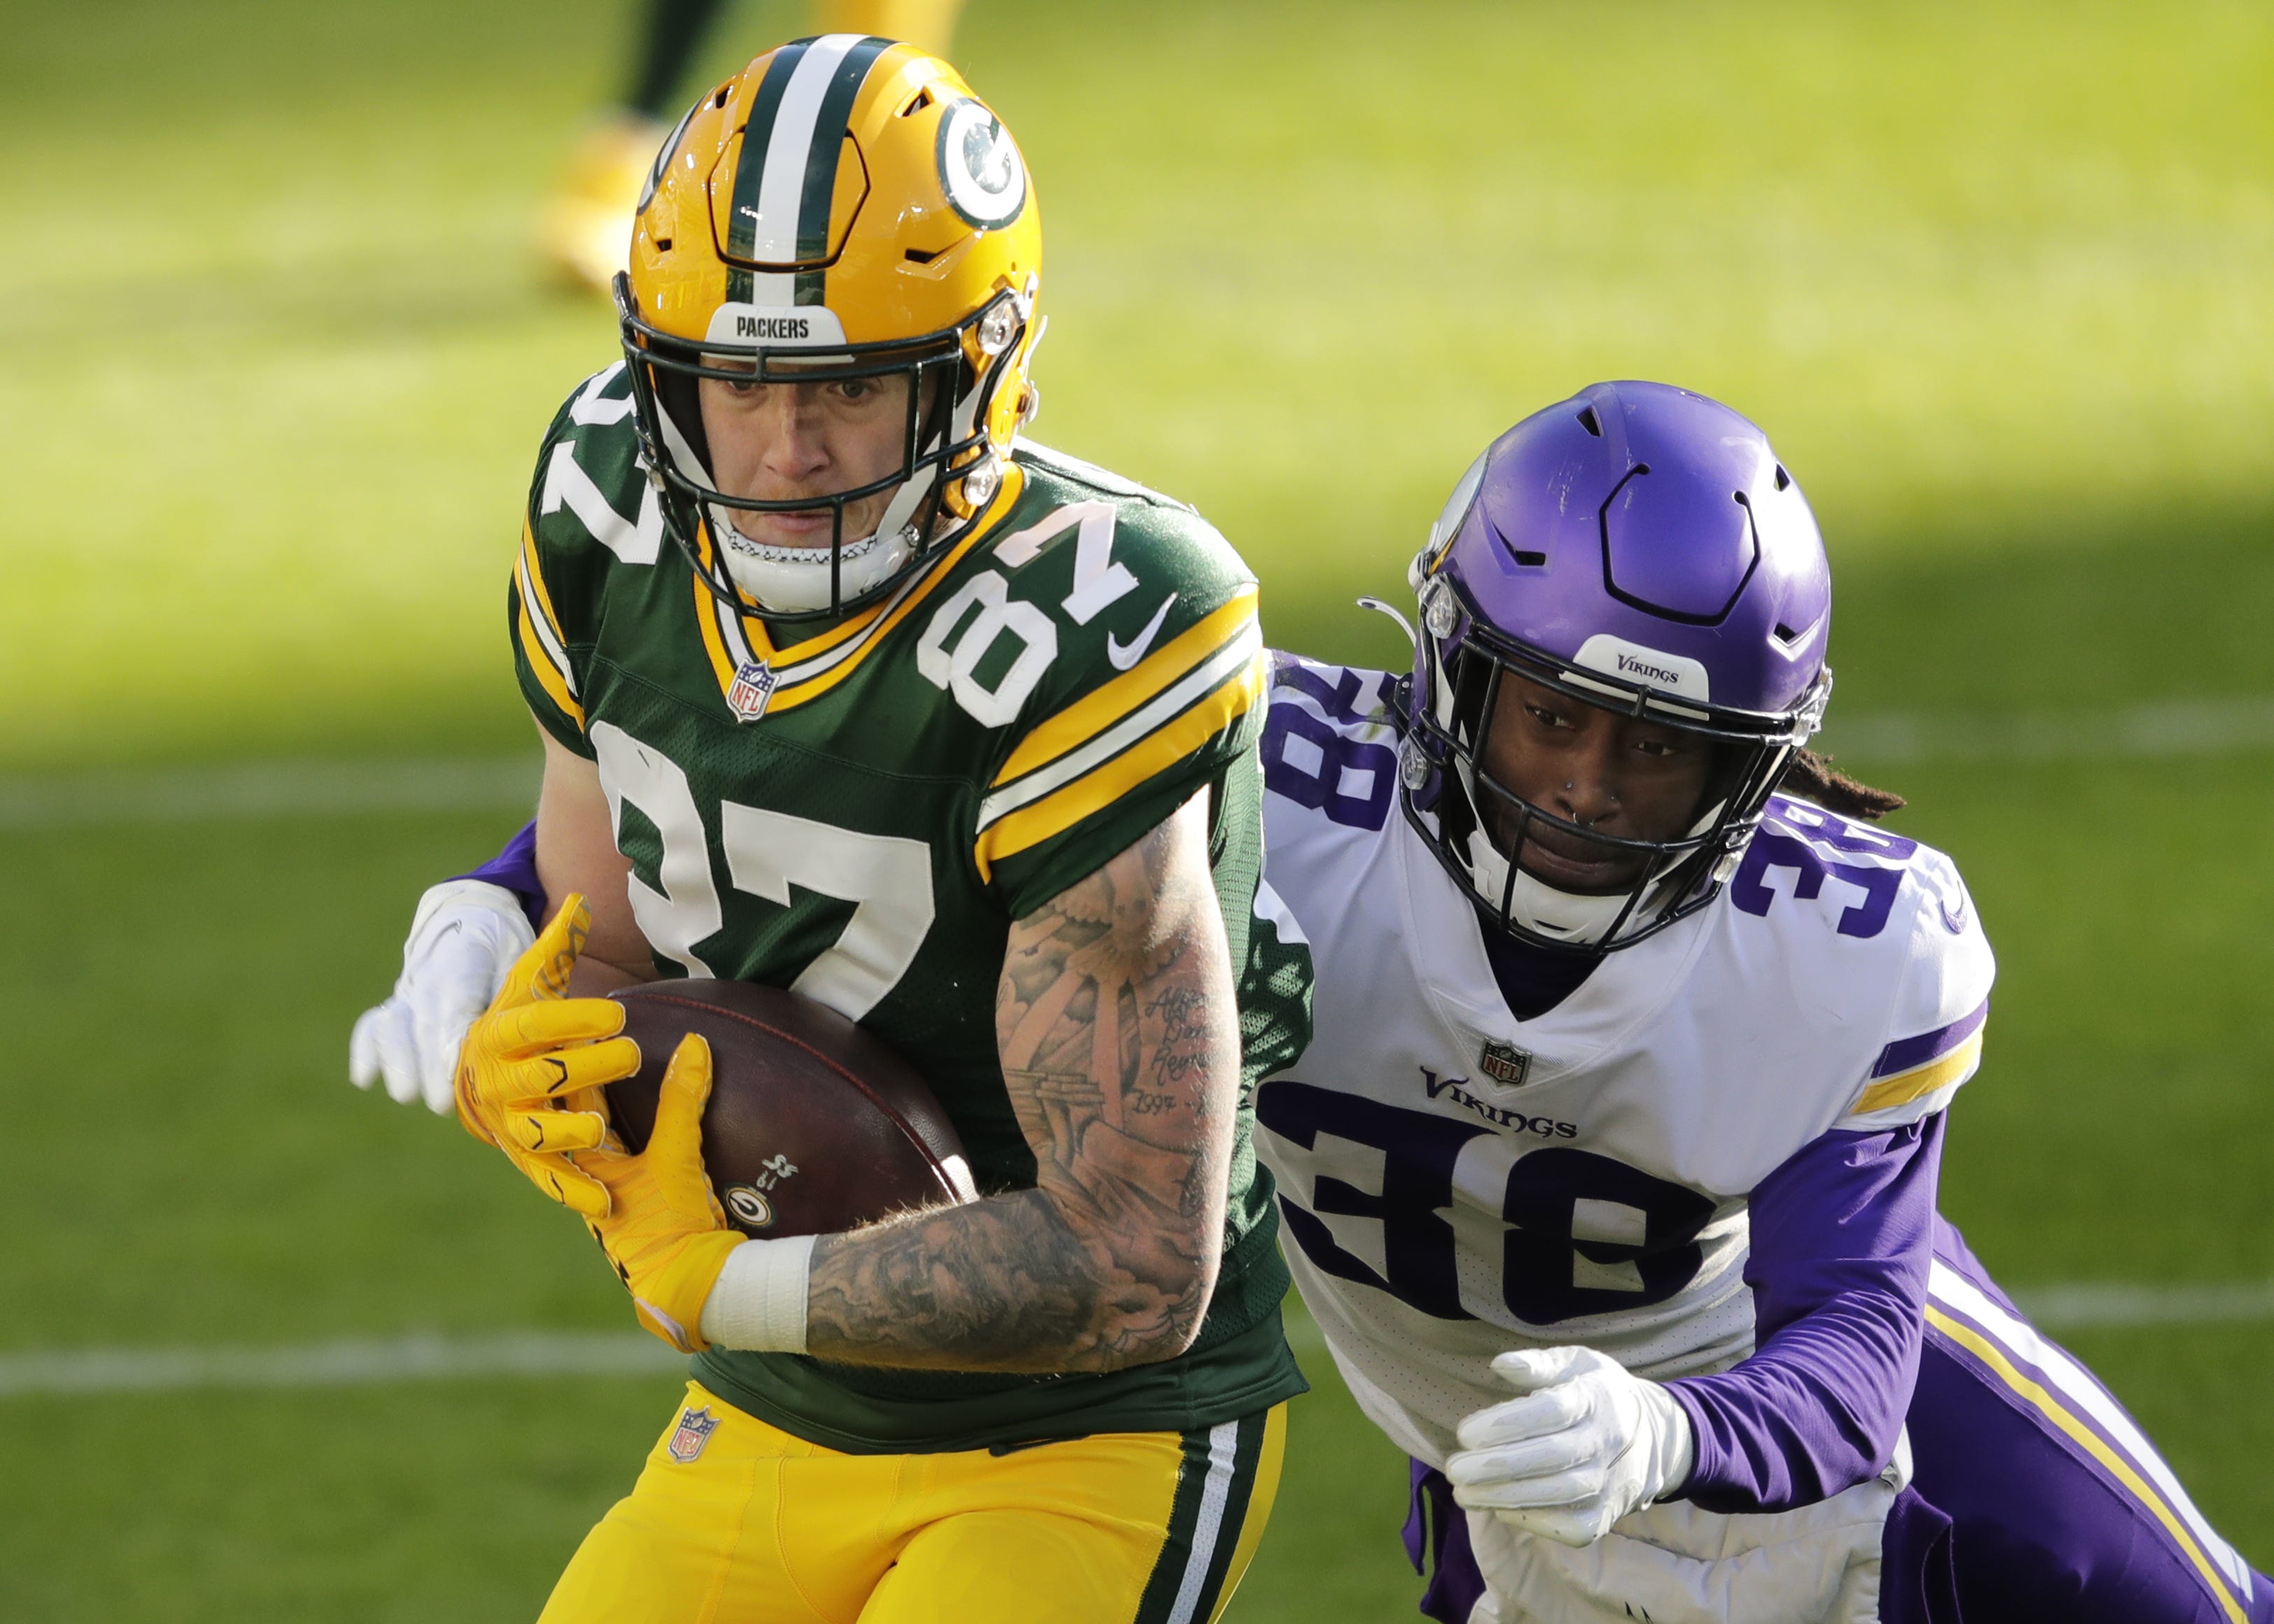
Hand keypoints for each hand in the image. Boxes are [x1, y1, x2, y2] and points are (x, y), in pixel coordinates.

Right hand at [351, 879, 535, 1113]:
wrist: (471, 914)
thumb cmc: (506, 943)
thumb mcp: (523, 956)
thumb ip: (520, 993)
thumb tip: (533, 1038)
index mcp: (466, 957)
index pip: (457, 1000)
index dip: (454, 1036)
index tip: (456, 1067)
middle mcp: (429, 974)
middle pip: (424, 1022)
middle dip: (429, 1064)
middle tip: (441, 1102)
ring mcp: (408, 991)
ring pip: (392, 1024)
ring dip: (397, 1060)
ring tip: (407, 1095)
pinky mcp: (396, 1004)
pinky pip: (373, 1024)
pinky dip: (366, 1049)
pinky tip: (365, 1079)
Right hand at [452, 895, 640, 1217]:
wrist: (481, 1075)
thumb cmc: (518, 1020)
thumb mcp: (531, 981)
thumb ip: (556, 945)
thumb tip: (579, 898)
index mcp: (497, 1034)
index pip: (533, 1025)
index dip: (571, 1017)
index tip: (616, 1011)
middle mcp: (496, 1082)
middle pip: (542, 1074)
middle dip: (586, 1065)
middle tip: (632, 1052)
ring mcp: (508, 1123)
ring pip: (537, 1130)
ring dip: (569, 1129)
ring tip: (602, 1125)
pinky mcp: (524, 1159)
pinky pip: (546, 1178)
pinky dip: (572, 1191)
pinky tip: (605, 1202)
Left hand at [579, 1032, 743, 1352]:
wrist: (693, 1286)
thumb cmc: (668, 1227)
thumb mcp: (675, 1158)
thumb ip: (682, 1101)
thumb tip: (693, 1043)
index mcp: (589, 1170)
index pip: (576, 1108)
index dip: (580, 1068)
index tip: (582, 1029)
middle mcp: (598, 1182)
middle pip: (589, 1125)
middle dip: (591, 1086)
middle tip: (597, 1041)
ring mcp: (623, 1195)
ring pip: (612, 1142)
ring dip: (617, 1111)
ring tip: (623, 1072)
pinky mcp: (651, 1205)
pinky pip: (641, 1157)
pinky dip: (646, 1133)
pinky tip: (659, 1119)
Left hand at [1445, 1346, 1693, 1547]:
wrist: (1650, 1437)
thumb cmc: (1595, 1392)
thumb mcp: (1576, 1363)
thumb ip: (1538, 1364)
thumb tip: (1500, 1364)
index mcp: (1597, 1398)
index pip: (1553, 1412)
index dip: (1507, 1424)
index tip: (1464, 1432)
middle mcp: (1608, 1442)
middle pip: (1552, 1458)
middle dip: (1497, 1467)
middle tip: (1453, 1469)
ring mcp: (1611, 1482)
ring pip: (1559, 1496)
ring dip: (1506, 1497)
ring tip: (1462, 1493)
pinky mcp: (1607, 1515)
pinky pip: (1572, 1527)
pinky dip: (1535, 1521)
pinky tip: (1499, 1508)